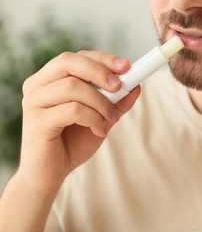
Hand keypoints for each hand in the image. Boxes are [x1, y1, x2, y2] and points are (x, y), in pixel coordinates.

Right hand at [17, 51, 140, 194]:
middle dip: (100, 71)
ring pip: (73, 87)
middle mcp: (38, 86)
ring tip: (111, 120)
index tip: (126, 66)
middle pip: (69, 62)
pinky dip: (93, 118)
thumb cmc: (73, 143)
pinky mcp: (37, 121)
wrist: (52, 173)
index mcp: (50, 80)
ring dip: (101, 103)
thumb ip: (116, 102)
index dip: (102, 59)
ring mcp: (34, 102)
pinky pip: (73, 110)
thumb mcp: (101, 118)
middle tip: (119, 86)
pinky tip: (99, 130)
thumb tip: (137, 85)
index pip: (76, 58)